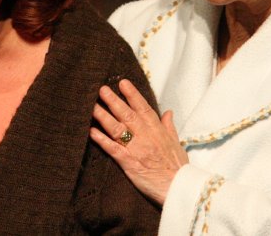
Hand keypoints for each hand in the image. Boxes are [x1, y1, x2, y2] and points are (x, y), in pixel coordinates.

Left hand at [90, 79, 188, 204]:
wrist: (179, 188)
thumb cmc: (178, 167)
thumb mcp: (176, 143)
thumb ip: (169, 126)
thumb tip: (168, 112)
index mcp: (157, 130)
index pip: (143, 107)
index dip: (132, 94)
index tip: (123, 82)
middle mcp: (146, 136)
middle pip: (127, 114)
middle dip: (114, 101)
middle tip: (102, 89)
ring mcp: (136, 149)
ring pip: (118, 128)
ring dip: (104, 116)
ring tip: (92, 106)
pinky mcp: (129, 163)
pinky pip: (113, 149)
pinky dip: (102, 140)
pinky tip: (91, 132)